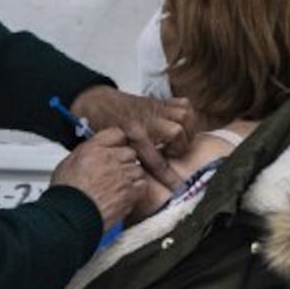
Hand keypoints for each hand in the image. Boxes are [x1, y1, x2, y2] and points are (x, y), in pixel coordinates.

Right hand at [49, 127, 146, 225]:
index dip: (117, 142)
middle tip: (116, 170)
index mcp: (94, 149)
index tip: (116, 148)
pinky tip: (126, 193)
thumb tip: (94, 149)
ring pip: (138, 169)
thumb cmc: (66, 194)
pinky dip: (137, 189)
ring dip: (131, 176)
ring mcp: (122, 176)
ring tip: (119, 185)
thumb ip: (85, 152)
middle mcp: (110, 159)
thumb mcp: (68, 163)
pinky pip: (142, 185)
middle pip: (130, 152)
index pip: (116, 133)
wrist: (69, 217)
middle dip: (124, 160)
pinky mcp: (129, 193)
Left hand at [70, 86, 199, 179]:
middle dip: (179, 147)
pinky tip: (181, 124)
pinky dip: (186, 114)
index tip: (178, 186)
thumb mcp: (117, 149)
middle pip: (177, 133)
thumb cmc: (106, 129)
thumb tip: (147, 181)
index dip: (168, 176)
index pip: (158, 160)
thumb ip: (135, 162)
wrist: (102, 106)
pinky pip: (183, 105)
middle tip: (172, 153)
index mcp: (135, 134)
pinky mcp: (162, 101)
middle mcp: (149, 120)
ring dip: (187, 130)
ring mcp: (157, 108)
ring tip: (180, 140)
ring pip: (184, 117)